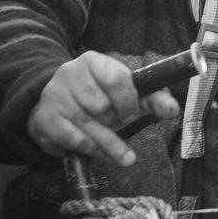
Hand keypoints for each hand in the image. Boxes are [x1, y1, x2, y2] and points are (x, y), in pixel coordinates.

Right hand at [27, 51, 180, 165]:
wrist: (54, 102)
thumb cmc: (99, 95)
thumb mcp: (125, 91)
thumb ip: (151, 98)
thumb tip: (172, 110)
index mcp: (93, 61)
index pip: (116, 78)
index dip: (129, 100)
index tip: (134, 113)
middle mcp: (70, 74)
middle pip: (102, 106)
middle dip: (117, 123)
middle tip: (123, 126)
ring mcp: (54, 96)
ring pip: (89, 126)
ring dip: (109, 145)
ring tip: (124, 157)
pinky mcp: (45, 118)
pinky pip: (74, 140)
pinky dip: (91, 151)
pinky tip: (99, 154)